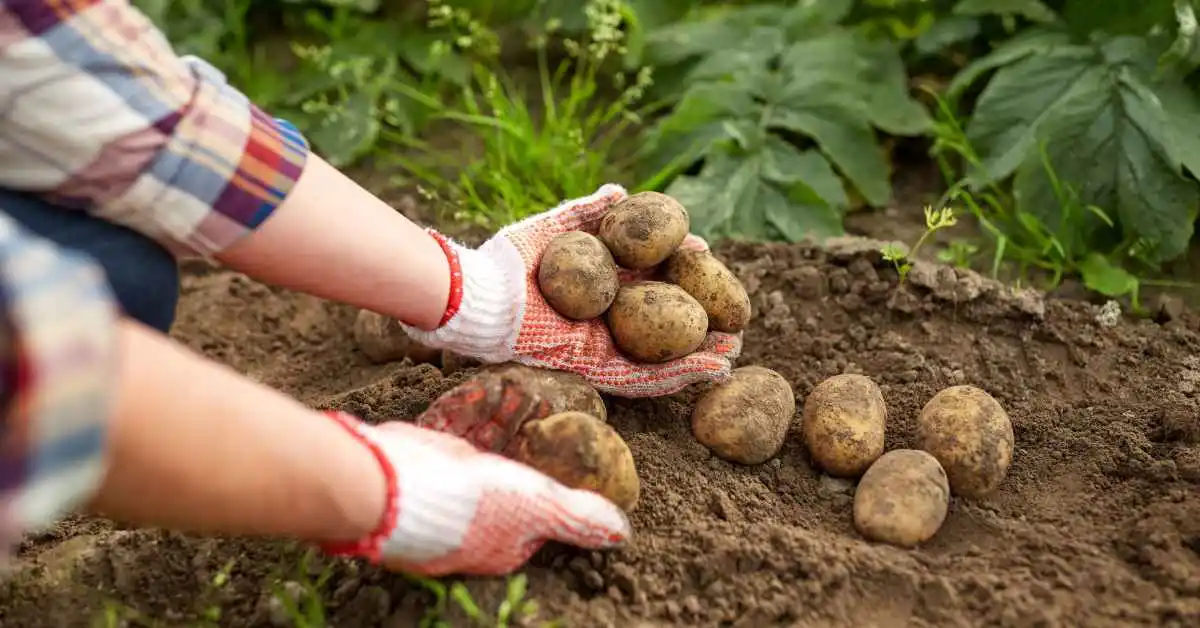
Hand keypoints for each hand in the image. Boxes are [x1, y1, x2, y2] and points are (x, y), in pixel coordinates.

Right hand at [318, 411, 629, 576]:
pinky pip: (451, 432)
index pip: (542, 502)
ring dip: (499, 415)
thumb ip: (578, 517)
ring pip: (481, 445)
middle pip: (511, 467)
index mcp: (507, 538)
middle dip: (525, 431)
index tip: (563, 431)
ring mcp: (446, 491)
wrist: (386, 485)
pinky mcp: (422, 463)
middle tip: (539, 397)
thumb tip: (622, 534)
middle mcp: (478, 517)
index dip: (554, 464)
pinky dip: (467, 410)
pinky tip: (480, 387)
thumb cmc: (468, 502)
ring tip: (514, 384)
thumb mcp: (537, 505)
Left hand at [402, 184, 741, 397]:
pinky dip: (676, 375)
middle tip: (734, 316)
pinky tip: (708, 369)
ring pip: (659, 355)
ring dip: (698, 355)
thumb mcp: (556, 230)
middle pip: (661, 323)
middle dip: (698, 322)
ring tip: (733, 351)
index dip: (679, 276)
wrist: (483, 297)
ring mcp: (600, 346)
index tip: (707, 260)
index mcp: (597, 288)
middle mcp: (603, 320)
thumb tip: (621, 192)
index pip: (649, 283)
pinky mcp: (594, 368)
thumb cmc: (511, 261)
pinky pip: (641, 377)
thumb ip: (588, 213)